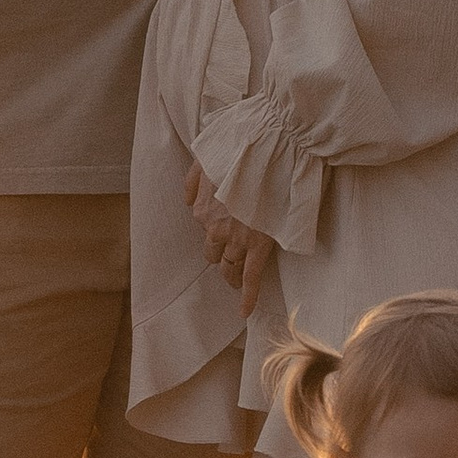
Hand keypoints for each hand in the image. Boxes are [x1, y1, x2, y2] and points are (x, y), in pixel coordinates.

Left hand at [186, 162, 271, 313]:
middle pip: (214, 253)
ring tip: (236, 283)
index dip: (217, 226)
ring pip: (230, 267)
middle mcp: (215, 227)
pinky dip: (248, 296)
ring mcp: (237, 239)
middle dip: (221, 256)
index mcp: (201, 207)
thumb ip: (193, 180)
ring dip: (232, 275)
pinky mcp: (260, 246)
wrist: (269, 146)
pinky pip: (251, 277)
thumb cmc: (240, 147)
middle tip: (232, 259)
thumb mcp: (205, 156)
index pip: (204, 227)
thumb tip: (187, 200)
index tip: (229, 224)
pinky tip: (245, 312)